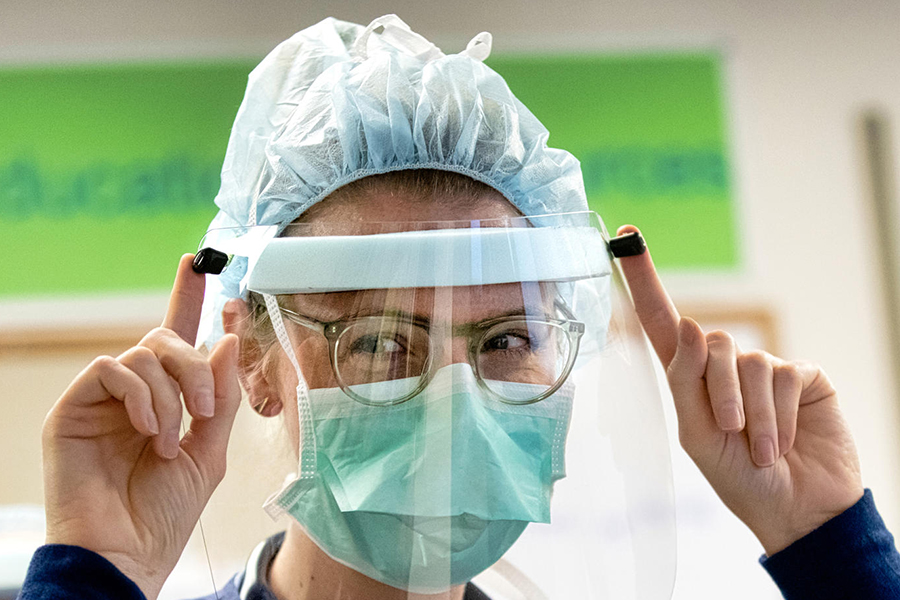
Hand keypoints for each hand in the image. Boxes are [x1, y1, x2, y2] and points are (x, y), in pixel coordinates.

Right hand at [41, 255, 241, 598]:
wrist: (127, 553)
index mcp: (166, 399)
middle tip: (204, 411)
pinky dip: (140, 396)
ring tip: (170, 441)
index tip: (200, 262)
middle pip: (166, 338)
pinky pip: (111, 369)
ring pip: (142, 352)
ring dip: (171, 394)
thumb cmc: (164, 511)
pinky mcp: (72, 407)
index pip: (176, 337)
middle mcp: (134, 392)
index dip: (187, 298)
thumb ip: (220, 396)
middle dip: (196, 366)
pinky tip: (147, 430)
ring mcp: (102, 399)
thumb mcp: (209, 451)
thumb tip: (228, 339)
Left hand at [618, 225, 863, 554]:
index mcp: (690, 380)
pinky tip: (786, 441)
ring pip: (749, 361)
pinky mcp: (802, 375)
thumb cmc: (740, 479)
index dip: (643, 281)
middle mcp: (725, 366)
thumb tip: (693, 324)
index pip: (662, 322)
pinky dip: (782, 414)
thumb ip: (687, 381)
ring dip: (755, 415)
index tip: (626, 237)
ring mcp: (765, 367)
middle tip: (732, 432)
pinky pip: (785, 373)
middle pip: (710, 343)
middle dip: (719, 392)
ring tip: (762, 450)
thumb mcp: (699, 436)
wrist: (798, 511)